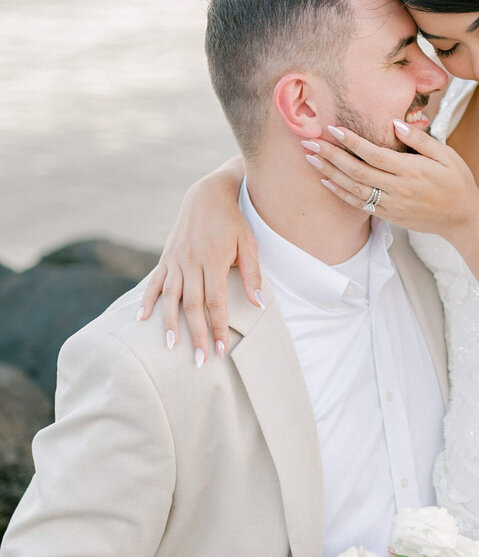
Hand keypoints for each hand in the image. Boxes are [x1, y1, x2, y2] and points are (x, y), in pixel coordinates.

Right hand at [138, 174, 261, 362]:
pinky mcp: (166, 257)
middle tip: (200, 360)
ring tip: (171, 346)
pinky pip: (154, 282)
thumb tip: (257, 304)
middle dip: (196, 335)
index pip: (215, 302)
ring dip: (169, 323)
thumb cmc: (233, 221)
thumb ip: (252, 274)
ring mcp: (175, 260)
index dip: (218, 328)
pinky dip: (147, 300)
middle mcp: (191, 262)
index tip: (222, 350)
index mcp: (213, 260)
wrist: (207, 195)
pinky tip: (143, 319)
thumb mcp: (249, 243)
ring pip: (170, 297)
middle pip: (192, 306)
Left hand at [305, 120, 478, 236]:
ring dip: (330, 173)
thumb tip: (394, 123)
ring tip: (311, 158)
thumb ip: (420, 139)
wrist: (462, 218)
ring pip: (354, 188)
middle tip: (310, 141)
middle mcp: (398, 189)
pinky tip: (326, 181)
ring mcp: (392, 205)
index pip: (374, 154)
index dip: (351, 141)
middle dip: (331, 155)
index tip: (333, 128)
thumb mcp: (446, 155)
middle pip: (357, 171)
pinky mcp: (389, 216)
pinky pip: (360, 204)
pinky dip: (341, 193)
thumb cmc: (457, 181)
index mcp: (412, 171)